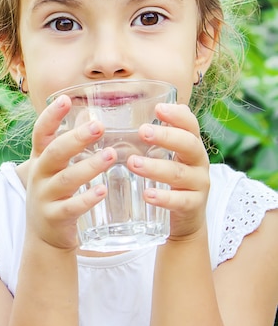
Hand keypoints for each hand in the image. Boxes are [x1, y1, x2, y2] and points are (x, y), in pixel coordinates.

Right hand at [26, 94, 116, 249]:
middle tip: (99, 126)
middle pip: (54, 152)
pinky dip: (87, 199)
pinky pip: (71, 207)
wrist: (43, 235)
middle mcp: (39, 174)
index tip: (64, 99)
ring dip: (89, 166)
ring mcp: (45, 196)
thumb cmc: (56, 191)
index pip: (41, 133)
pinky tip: (102, 191)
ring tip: (110, 156)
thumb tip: (92, 115)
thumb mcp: (57, 167)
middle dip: (76, 138)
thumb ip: (70, 144)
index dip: (51, 116)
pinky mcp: (54, 217)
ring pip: (66, 179)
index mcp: (40, 158)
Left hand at [127, 103, 209, 239]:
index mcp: (191, 144)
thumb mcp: (168, 154)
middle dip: (166, 136)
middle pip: (189, 144)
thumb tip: (126, 112)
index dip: (177, 115)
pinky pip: (180, 201)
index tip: (158, 108)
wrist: (188, 216)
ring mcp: (199, 184)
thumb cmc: (171, 178)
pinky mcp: (193, 206)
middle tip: (142, 131)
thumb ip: (154, 136)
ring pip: (179, 173)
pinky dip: (163, 198)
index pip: (190, 124)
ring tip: (133, 163)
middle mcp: (199, 161)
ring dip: (155, 167)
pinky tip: (147, 194)